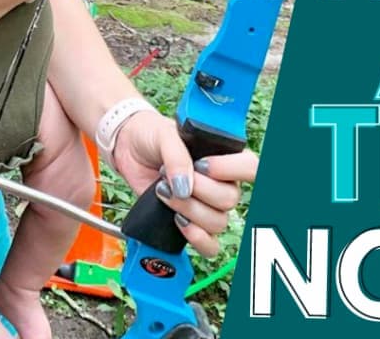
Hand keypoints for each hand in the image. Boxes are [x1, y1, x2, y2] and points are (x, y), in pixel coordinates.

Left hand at [112, 109, 257, 256]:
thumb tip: (185, 186)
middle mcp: (220, 182)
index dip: (231, 170)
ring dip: (189, 210)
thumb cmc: (152, 135)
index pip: (250, 167)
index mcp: (222, 155)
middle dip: (198, 191)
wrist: (129, 147)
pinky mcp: (192, 222)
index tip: (202, 166)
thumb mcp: (164, 134)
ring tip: (164, 193)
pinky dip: (197, 239)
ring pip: (218, 222)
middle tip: (171, 178)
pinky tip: (179, 222)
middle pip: (230, 199)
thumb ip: (177, 155)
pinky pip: (210, 245)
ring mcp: (207, 204)